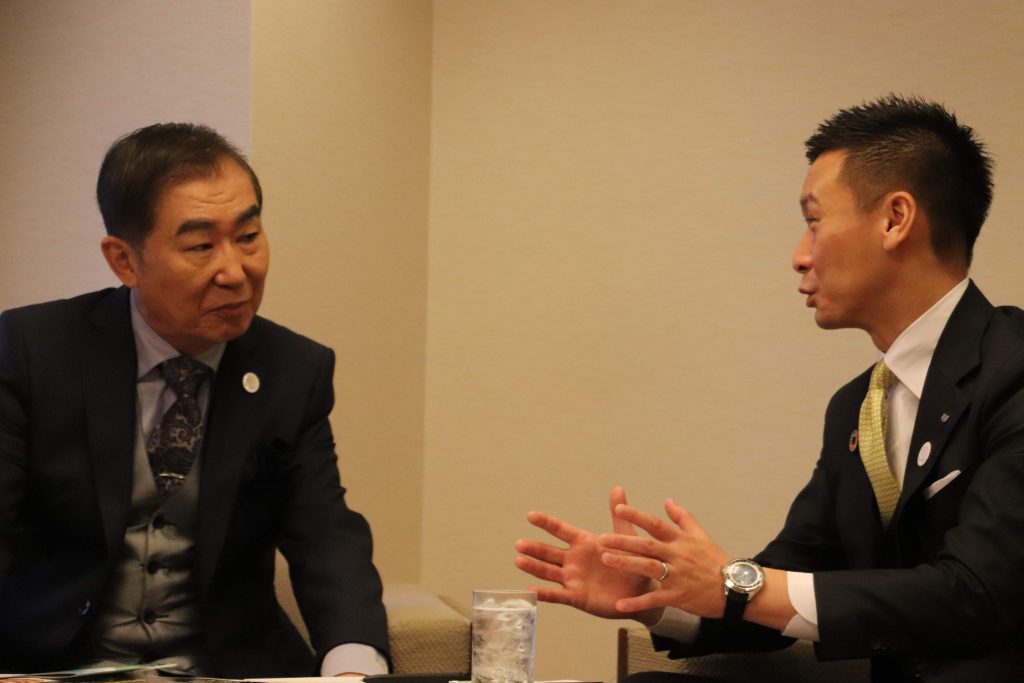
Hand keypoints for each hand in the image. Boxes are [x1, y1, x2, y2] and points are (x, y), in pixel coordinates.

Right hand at [515, 487, 660, 622]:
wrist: (641, 591)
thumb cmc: (632, 562)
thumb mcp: (625, 537)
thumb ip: (618, 515)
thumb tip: (617, 488)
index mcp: (583, 543)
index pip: (561, 530)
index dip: (546, 523)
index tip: (530, 515)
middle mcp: (574, 560)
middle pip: (549, 553)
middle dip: (534, 548)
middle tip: (519, 544)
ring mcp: (573, 579)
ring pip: (549, 572)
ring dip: (534, 567)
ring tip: (519, 561)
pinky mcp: (577, 597)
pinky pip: (558, 595)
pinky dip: (545, 593)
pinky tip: (531, 590)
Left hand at [598, 498, 730, 618]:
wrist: (735, 588)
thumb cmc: (716, 560)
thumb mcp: (701, 535)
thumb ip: (682, 518)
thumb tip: (667, 501)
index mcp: (680, 540)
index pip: (656, 524)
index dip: (637, 516)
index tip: (619, 509)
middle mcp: (677, 556)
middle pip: (646, 545)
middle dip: (623, 541)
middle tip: (601, 538)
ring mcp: (677, 576)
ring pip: (648, 568)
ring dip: (626, 563)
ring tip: (606, 559)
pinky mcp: (678, 596)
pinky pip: (655, 599)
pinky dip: (637, 603)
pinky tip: (620, 605)